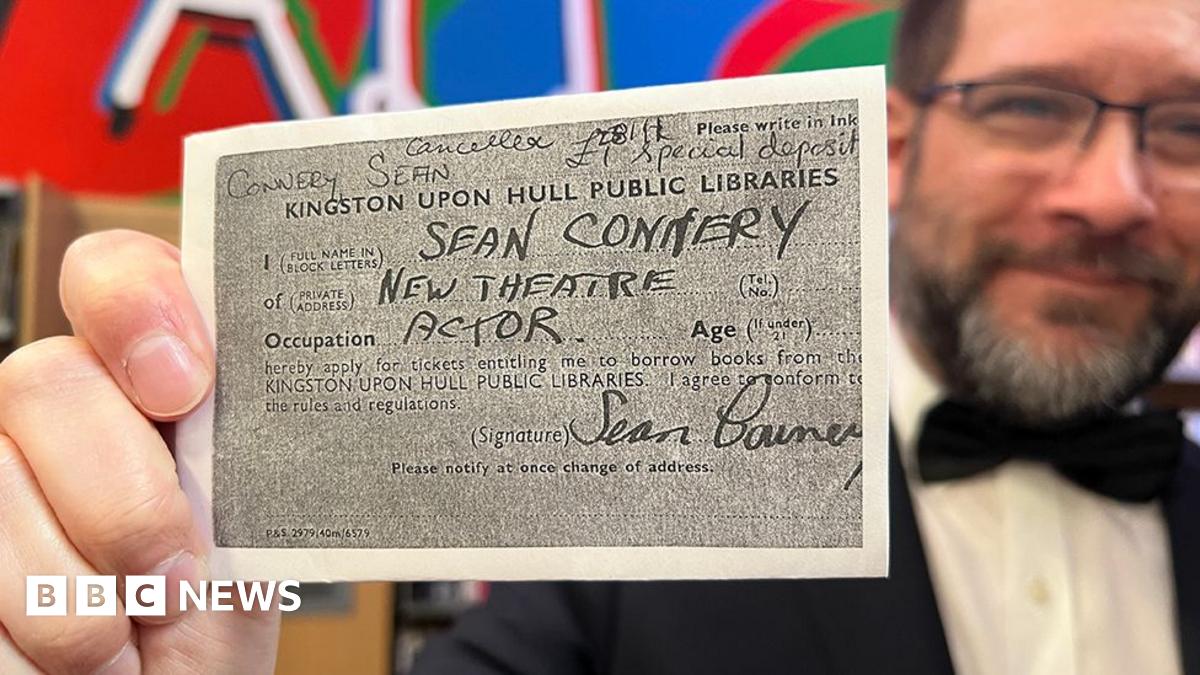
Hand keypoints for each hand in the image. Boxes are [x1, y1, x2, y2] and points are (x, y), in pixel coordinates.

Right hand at [0, 230, 280, 673]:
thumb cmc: (213, 619)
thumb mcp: (253, 532)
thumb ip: (242, 450)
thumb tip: (250, 370)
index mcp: (145, 384)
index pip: (115, 275)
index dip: (138, 307)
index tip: (183, 385)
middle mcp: (53, 410)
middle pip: (47, 377)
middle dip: (124, 500)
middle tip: (173, 579)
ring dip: (79, 598)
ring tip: (128, 634)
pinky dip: (36, 639)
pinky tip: (80, 652)